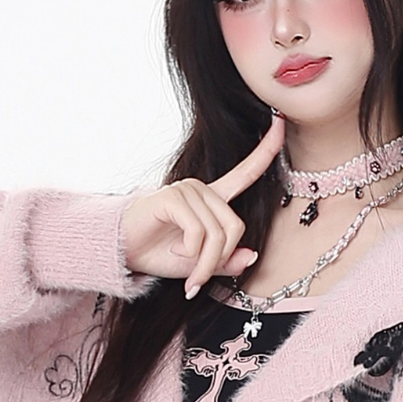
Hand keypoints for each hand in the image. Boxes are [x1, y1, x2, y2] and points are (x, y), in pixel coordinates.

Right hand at [119, 114, 286, 298]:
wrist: (121, 251)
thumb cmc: (158, 253)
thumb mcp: (198, 264)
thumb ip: (225, 262)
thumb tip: (250, 256)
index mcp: (212, 199)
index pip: (245, 173)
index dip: (266, 150)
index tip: (280, 121)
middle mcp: (202, 189)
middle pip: (235, 227)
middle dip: (220, 261)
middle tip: (199, 280)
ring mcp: (187, 190)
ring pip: (218, 235)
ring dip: (204, 264)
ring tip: (188, 276)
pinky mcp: (173, 198)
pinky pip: (198, 232)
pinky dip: (190, 253)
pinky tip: (173, 253)